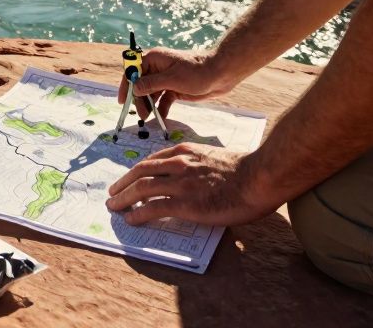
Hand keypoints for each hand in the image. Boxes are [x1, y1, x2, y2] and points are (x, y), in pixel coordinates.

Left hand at [105, 144, 273, 226]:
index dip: (138, 170)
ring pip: (141, 189)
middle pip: (140, 172)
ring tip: (114, 206)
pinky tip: (130, 219)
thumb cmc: (247, 170)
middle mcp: (178, 164)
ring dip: (123, 198)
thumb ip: (202, 164)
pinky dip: (138, 214)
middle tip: (113, 192)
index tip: (131, 177)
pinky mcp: (184, 204)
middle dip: (123, 183)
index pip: (153, 159)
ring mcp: (180, 184)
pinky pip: (153, 208)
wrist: (258, 177)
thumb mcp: (217, 157)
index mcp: (187, 152)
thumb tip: (200, 175)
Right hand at [117, 47, 237, 120]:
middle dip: (139, 100)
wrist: (221, 74)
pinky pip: (163, 100)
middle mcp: (158, 68)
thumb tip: (134, 88)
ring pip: (151, 94)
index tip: (123, 101)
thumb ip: (151, 84)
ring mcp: (166, 79)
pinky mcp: (175, 89)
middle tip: (141, 115)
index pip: (133, 71)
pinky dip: (161, 109)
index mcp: (154, 59)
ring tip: (149, 119)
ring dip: (149, 106)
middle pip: (141, 85)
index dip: (126, 85)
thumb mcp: (172, 79)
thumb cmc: (197, 71)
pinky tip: (161, 118)